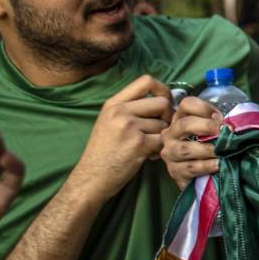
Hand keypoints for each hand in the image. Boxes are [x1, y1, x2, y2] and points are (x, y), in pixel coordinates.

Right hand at [70, 75, 172, 203]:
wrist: (90, 178)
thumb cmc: (103, 152)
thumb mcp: (109, 122)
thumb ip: (131, 109)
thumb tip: (164, 100)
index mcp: (113, 104)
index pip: (147, 81)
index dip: (163, 89)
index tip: (165, 101)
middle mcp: (120, 111)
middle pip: (162, 102)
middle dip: (168, 117)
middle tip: (160, 130)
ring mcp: (129, 127)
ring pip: (164, 124)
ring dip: (162, 136)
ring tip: (149, 146)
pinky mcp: (138, 144)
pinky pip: (163, 140)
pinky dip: (160, 149)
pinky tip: (149, 155)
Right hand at [161, 97, 221, 190]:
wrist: (203, 176)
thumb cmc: (211, 148)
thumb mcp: (214, 132)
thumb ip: (220, 124)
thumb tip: (236, 121)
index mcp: (181, 119)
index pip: (187, 105)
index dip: (204, 108)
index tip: (220, 117)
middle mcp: (171, 134)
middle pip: (184, 125)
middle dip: (206, 126)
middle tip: (222, 131)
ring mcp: (171, 153)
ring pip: (185, 149)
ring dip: (206, 149)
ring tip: (221, 151)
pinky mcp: (175, 172)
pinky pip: (190, 168)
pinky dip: (205, 166)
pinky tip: (217, 165)